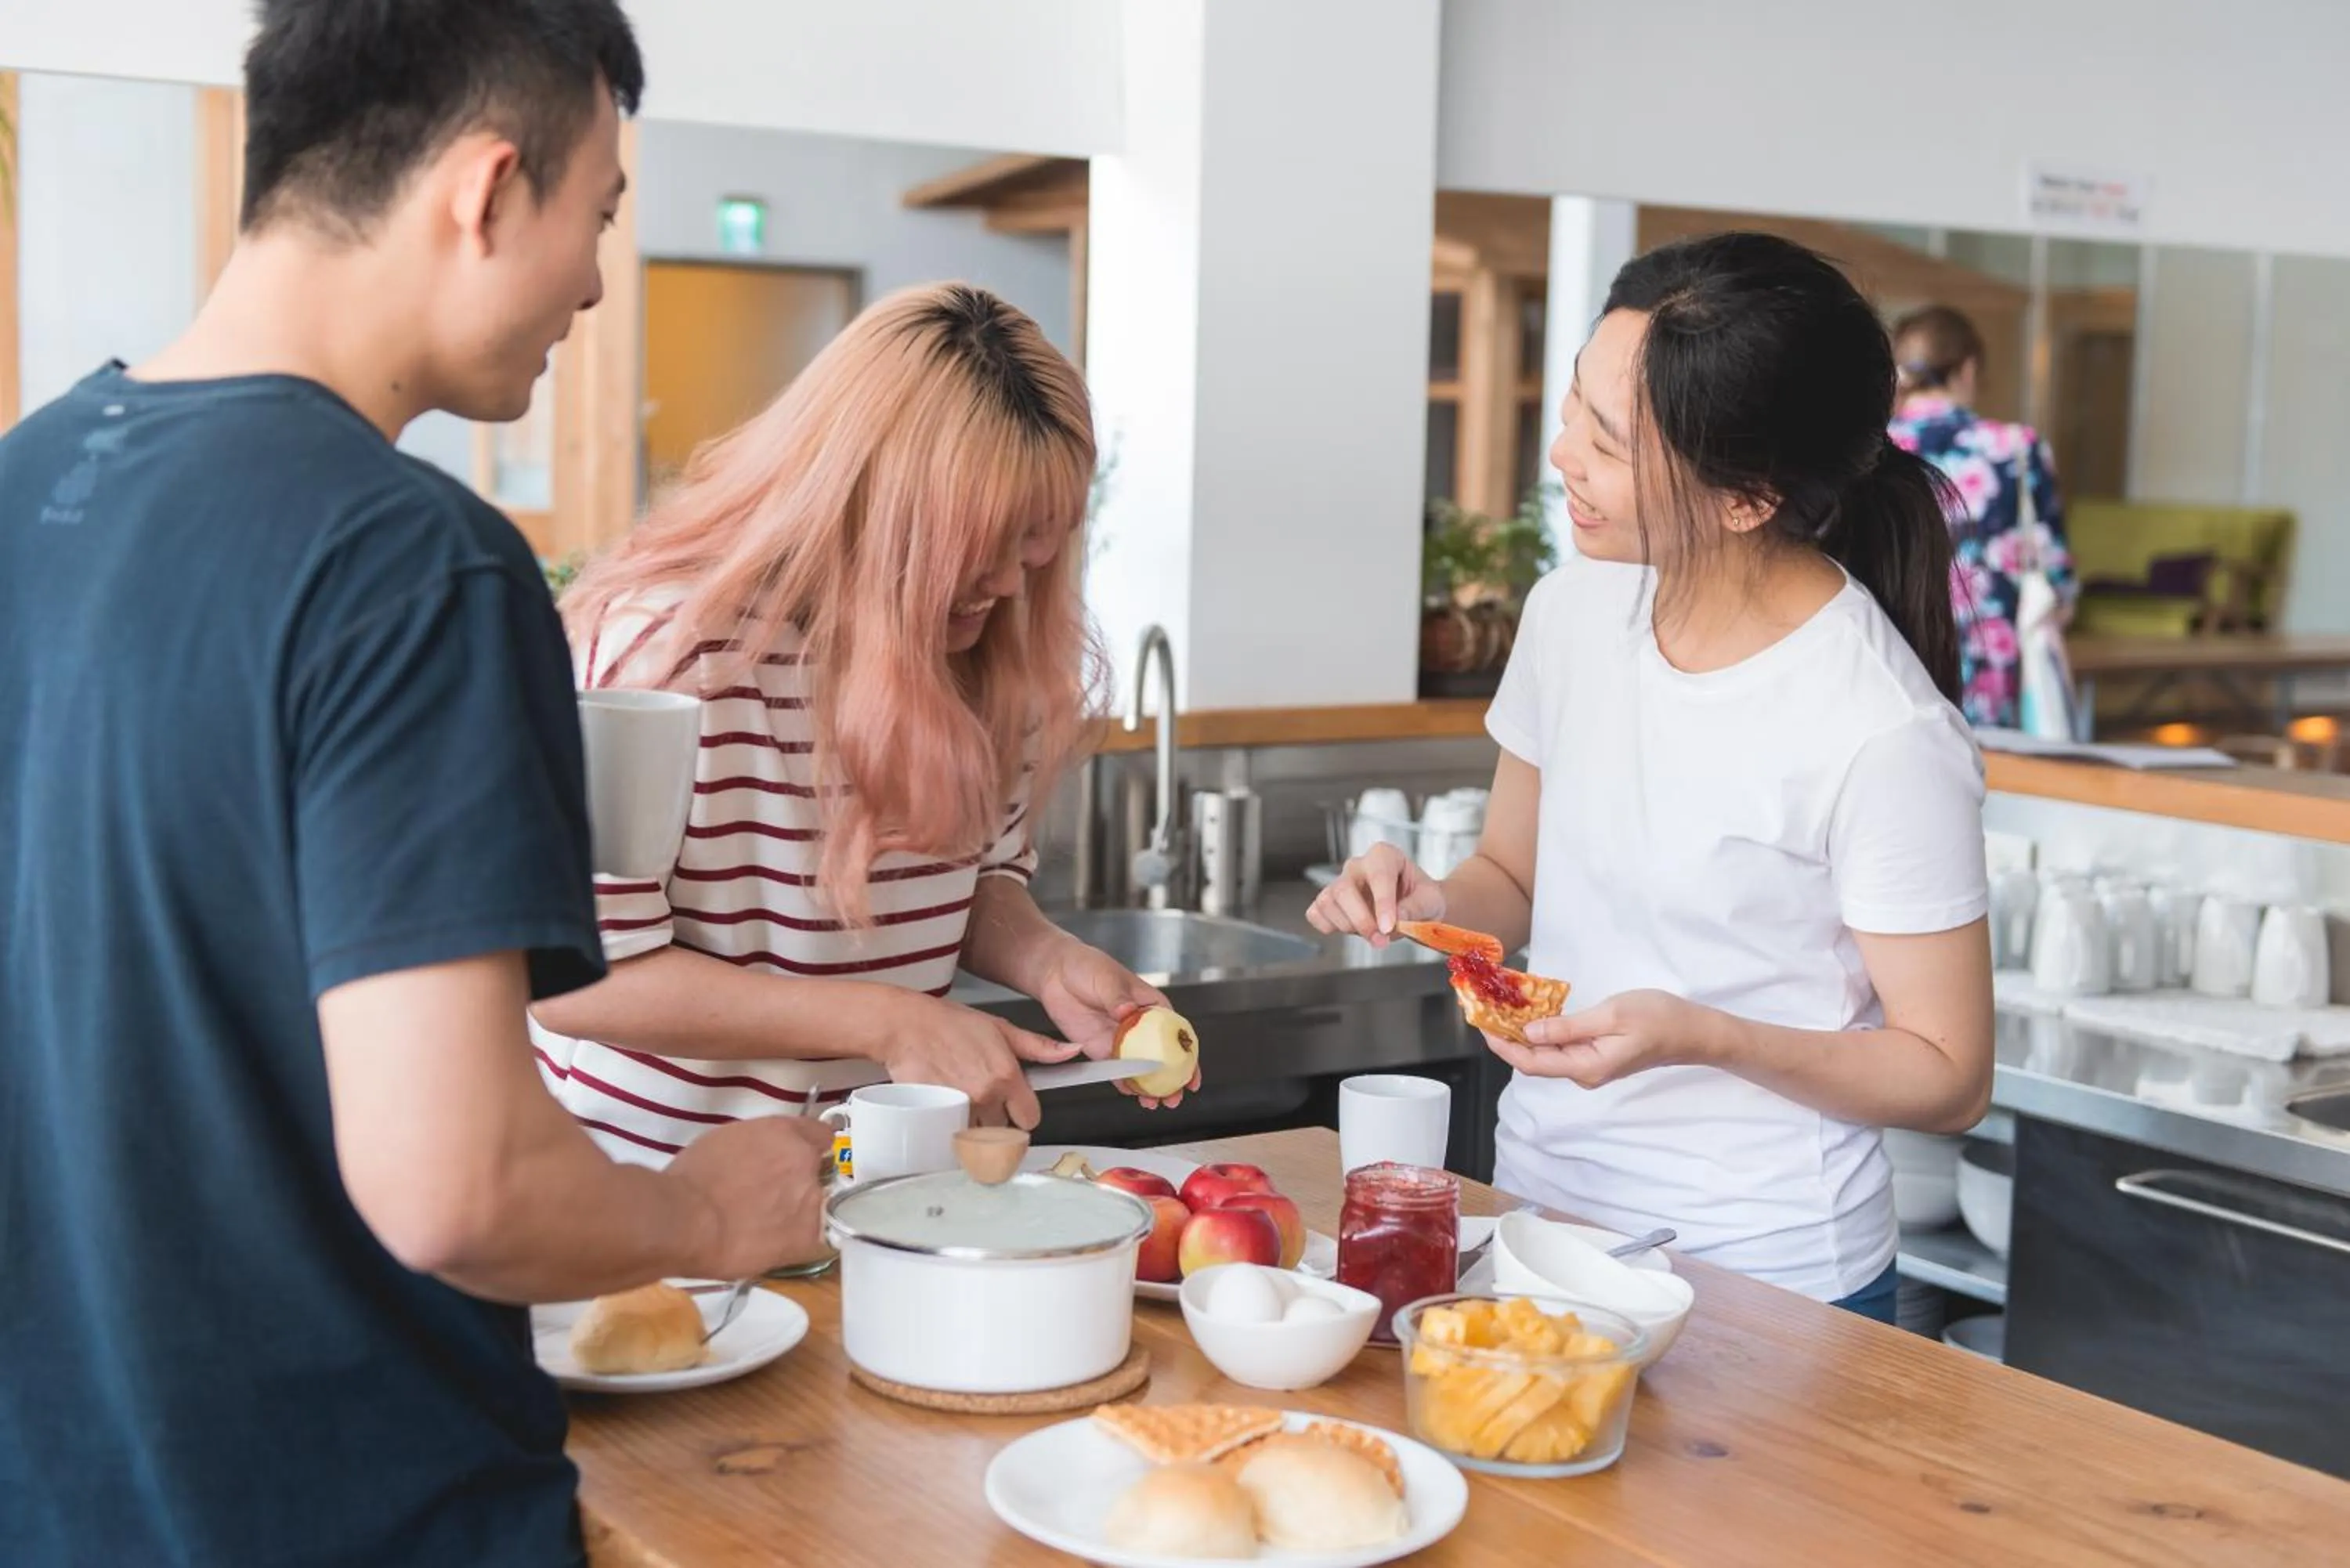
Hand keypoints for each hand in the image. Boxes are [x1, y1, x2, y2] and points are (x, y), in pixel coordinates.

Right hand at [665, 1114, 834, 1278]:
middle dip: (797, 1184)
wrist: (686, 1220)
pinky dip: (793, 1243)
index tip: (800, 1162)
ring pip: (814, 1207)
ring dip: (795, 1214)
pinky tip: (770, 1246)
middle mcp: (804, 1161)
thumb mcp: (727, 1142)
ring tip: (763, 1228)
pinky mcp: (809, 1236)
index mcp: (785, 1132)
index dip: (809, 1150)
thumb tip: (761, 1159)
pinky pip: (811, 1239)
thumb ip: (757, 1147)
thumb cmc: (692, 1179)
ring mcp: (811, 1199)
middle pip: (816, 1173)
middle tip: (769, 1199)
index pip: (820, 1136)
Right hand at [869, 991, 1070, 1129]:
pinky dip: (951, 1131)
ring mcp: (960, 1108)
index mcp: (1007, 1076)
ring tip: (962, 1102)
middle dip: (996, 1120)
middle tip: (982, 1099)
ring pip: (977, 1137)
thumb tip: (1072, 1051)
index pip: (1030, 1118)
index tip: (1013, 1105)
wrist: (903, 1025)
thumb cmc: (948, 1023)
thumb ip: (1038, 1046)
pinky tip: (946, 1112)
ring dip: (973, 1127)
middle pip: (1003, 1131)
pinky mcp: (935, 1116)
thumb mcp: (1000, 1028)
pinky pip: (952, 1138)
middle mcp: (987, 1095)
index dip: (1022, 1113)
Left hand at [1034, 941, 1194, 1108]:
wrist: (1055, 972)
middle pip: (1162, 1057)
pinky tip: (1131, 1094)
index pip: (1176, 1034)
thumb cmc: (1087, 966)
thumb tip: (1126, 1010)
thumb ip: (1117, 996)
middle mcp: (1140, 1027)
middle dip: (1171, 1080)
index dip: (1188, 1055)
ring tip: (1153, 1103)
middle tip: (1173, 1098)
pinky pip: (1115, 1071)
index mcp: (1151, 1006)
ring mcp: (1121, 1040)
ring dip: (1149, 1087)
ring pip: (1140, 1069)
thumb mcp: (1106, 977)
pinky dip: (1124, 1084)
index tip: (1192, 1075)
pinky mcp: (1101, 1050)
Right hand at [1306, 843, 1444, 947]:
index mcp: (1384, 856)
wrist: (1416, 907)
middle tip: (1381, 941)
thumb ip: (1416, 907)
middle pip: (1344, 889)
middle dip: (1361, 920)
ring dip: (1348, 926)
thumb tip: (1396, 918)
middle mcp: (1358, 866)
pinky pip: (1315, 913)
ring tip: (1373, 937)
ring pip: (1327, 901)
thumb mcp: (1431, 901)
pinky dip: (1328, 926)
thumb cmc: (1422, 898)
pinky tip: (1351, 931)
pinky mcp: (1330, 901)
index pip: (1378, 875)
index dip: (1382, 903)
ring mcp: (1340, 882)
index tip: (1388, 927)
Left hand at [1482, 990, 1727, 1089]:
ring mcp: (1591, 1066)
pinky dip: (1545, 1031)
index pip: (1532, 1062)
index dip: (1503, 1045)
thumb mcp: (1612, 1015)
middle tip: (1487, 1008)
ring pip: (1548, 1053)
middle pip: (1535, 1060)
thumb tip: (1530, 1033)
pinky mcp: (1598, 1056)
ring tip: (1504, 1007)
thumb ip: (1569, 1027)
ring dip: (1524, 1033)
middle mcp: (1584, 1073)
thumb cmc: (1658, 1019)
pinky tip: (1535, 1012)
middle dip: (1508, 1037)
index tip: (1482, 1023)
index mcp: (1586, 1067)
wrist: (1694, 1031)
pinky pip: (1562, 1048)